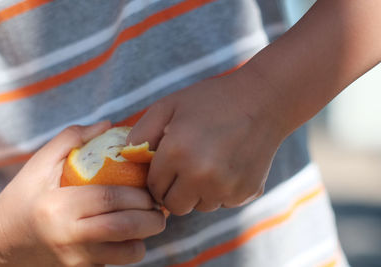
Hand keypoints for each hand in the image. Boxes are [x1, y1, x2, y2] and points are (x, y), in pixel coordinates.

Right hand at [0, 122, 164, 266]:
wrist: (0, 241)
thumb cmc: (23, 197)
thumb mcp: (39, 163)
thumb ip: (72, 139)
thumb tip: (108, 124)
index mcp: (59, 206)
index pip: (110, 199)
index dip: (138, 193)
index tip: (151, 187)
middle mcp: (68, 236)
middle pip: (124, 227)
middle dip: (151, 217)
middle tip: (159, 206)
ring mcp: (75, 258)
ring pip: (125, 253)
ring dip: (145, 237)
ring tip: (148, 221)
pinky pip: (114, 262)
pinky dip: (129, 249)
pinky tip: (128, 234)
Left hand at [128, 68, 286, 214]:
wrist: (263, 101)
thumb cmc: (211, 100)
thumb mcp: (169, 106)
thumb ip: (141, 132)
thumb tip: (126, 158)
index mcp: (177, 153)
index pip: (153, 188)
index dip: (156, 178)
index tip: (165, 167)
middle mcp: (200, 176)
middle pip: (174, 205)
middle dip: (174, 190)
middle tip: (183, 168)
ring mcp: (226, 187)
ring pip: (199, 207)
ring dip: (197, 192)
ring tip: (207, 163)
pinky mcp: (245, 193)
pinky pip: (222, 203)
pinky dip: (220, 191)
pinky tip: (226, 166)